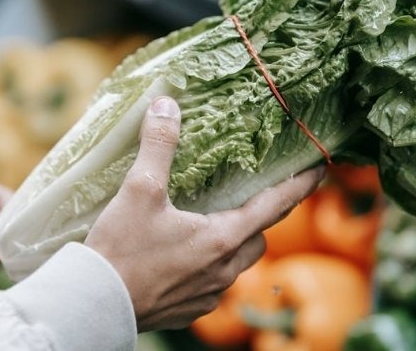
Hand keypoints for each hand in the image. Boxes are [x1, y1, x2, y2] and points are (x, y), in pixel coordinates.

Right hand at [85, 96, 322, 331]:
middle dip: (260, 217)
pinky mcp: (188, 311)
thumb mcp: (139, 190)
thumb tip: (166, 105)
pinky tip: (181, 256)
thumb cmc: (121, 249)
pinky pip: (211, 285)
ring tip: (211, 225)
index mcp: (222, 238)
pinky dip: (207, 266)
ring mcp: (208, 295)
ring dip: (232, 243)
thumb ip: (158, 145)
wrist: (95, 304)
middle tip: (249, 197)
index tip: (320, 170)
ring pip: (235, 264)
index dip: (300, 186)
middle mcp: (223, 271)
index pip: (275, 207)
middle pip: (258, 239)